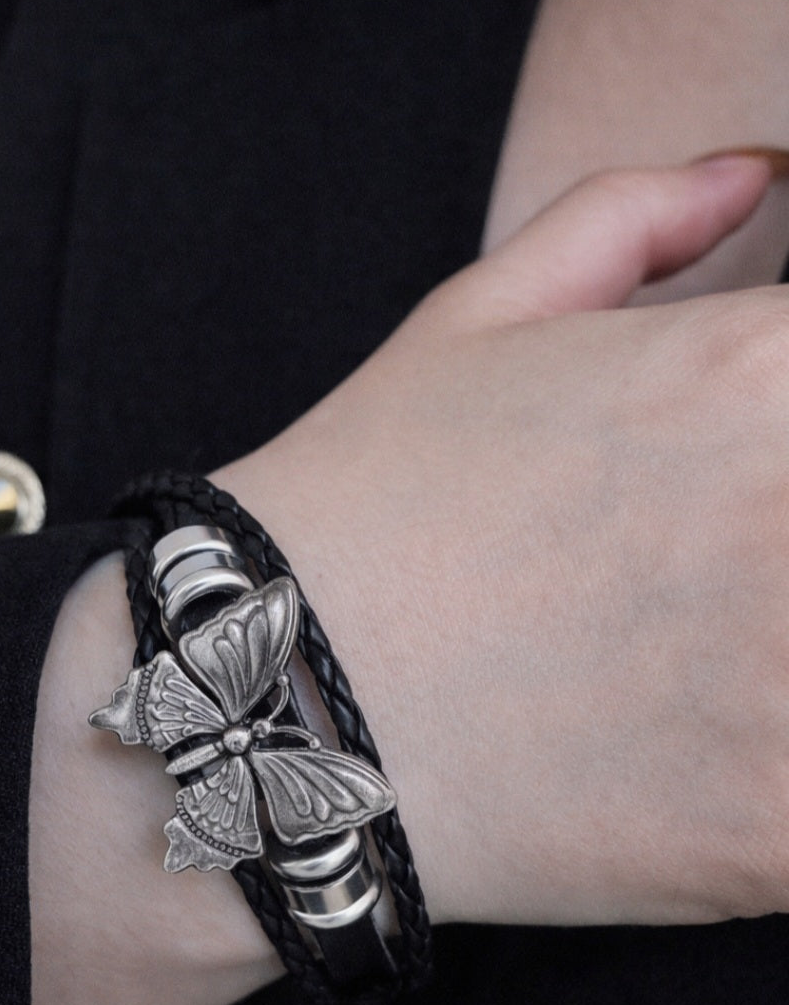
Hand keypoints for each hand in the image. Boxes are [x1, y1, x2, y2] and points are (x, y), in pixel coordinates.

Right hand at [216, 154, 788, 927]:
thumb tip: (752, 176)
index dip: (788, 422)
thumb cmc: (367, 506)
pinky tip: (711, 772)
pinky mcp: (781, 828)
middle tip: (727, 572)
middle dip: (785, 539)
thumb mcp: (476, 321)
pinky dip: (784, 795)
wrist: (268, 707)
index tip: (745, 478)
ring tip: (716, 669)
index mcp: (763, 372)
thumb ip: (635, 219)